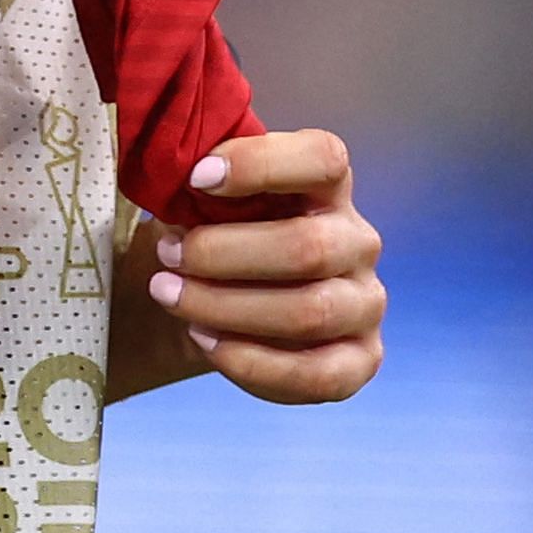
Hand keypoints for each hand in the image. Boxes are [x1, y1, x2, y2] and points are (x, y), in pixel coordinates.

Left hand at [146, 128, 384, 403]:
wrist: (221, 299)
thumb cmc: (218, 232)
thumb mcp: (211, 199)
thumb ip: (206, 184)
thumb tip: (177, 178)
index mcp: (330, 185)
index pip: (323, 158)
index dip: (261, 165)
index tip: (197, 178)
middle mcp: (358, 240)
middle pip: (308, 247)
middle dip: (223, 253)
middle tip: (168, 254)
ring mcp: (364, 303)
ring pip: (310, 312)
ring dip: (227, 307)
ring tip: (171, 296)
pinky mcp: (360, 360)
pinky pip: (317, 374)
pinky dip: (252, 363)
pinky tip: (204, 341)